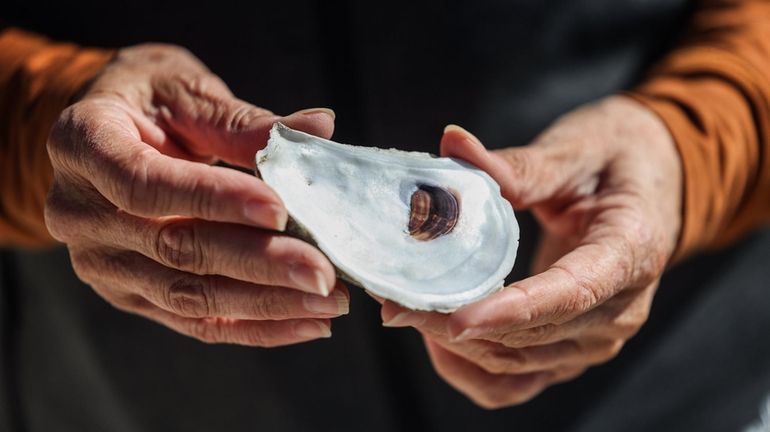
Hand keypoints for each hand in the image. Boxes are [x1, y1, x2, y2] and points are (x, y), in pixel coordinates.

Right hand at [45, 44, 347, 346]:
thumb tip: (320, 128)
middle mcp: (80, 213)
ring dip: (266, 303)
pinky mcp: (131, 295)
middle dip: (258, 263)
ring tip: (328, 302)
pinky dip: (254, 327)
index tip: (279, 209)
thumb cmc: (148, 101)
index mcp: (83, 144)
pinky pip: (195, 321)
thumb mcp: (186, 91)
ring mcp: (102, 263)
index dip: (212, 199)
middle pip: (174, 248)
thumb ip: (243, 122)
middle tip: (323, 272)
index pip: (146, 184)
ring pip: (188, 296)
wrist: (105, 135)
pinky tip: (306, 323)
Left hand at [380, 96, 681, 407]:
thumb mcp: (575, 149)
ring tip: (407, 310)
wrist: (653, 185)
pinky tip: (438, 339)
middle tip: (393, 296)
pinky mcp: (572, 348)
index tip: (454, 319)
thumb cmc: (617, 159)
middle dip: (455, 323)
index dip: (511, 311)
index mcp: (632, 251)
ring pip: (517, 363)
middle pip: (530, 336)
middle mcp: (620, 309)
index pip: (569, 293)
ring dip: (456, 347)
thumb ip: (517, 163)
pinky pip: (518, 380)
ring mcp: (596, 338)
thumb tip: (451, 144)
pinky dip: (474, 369)